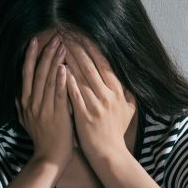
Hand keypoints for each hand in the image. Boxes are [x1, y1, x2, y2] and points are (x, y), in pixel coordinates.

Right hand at [15, 33, 75, 168]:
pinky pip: (58, 95)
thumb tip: (18, 92)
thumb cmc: (43, 138)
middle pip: (36, 73)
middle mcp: (32, 103)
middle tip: (53, 37)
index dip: (30, 57)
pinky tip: (65, 68)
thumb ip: (23, 105)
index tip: (35, 41)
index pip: (26, 74)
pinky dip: (61, 80)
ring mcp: (43, 109)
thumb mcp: (27, 120)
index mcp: (26, 102)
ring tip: (61, 46)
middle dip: (44, 54)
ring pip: (47, 80)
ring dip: (54, 61)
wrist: (49, 158)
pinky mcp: (56, 115)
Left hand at [62, 33, 136, 162]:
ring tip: (60, 45)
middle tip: (67, 33)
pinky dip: (67, 79)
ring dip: (70, 58)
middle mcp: (108, 94)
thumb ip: (127, 93)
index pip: (104, 63)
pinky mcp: (84, 113)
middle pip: (91, 65)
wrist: (108, 153)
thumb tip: (126, 79)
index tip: (82, 35)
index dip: (92, 48)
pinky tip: (59, 68)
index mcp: (117, 91)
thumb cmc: (116, 132)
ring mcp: (96, 103)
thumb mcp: (129, 110)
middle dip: (78, 47)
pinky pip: (74, 92)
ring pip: (82, 76)